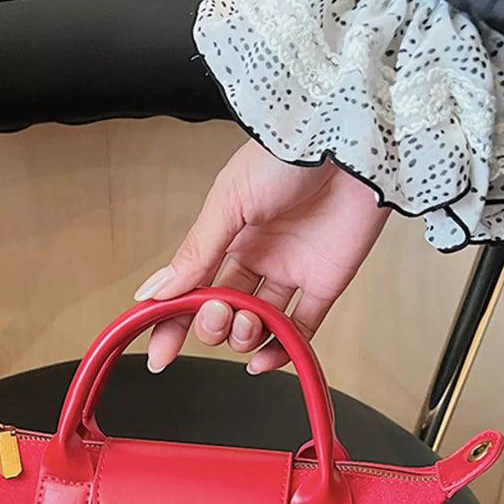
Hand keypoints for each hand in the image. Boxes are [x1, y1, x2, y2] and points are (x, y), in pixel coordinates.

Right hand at [133, 139, 390, 373]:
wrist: (350, 142)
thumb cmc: (287, 155)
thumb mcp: (228, 202)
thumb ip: (195, 253)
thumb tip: (154, 291)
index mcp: (226, 235)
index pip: (192, 289)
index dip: (173, 322)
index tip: (161, 354)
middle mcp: (257, 255)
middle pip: (224, 311)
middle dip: (215, 324)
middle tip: (220, 313)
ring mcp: (291, 270)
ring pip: (258, 324)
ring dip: (245, 336)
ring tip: (247, 322)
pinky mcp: (326, 281)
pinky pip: (301, 328)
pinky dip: (281, 350)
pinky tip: (262, 360)